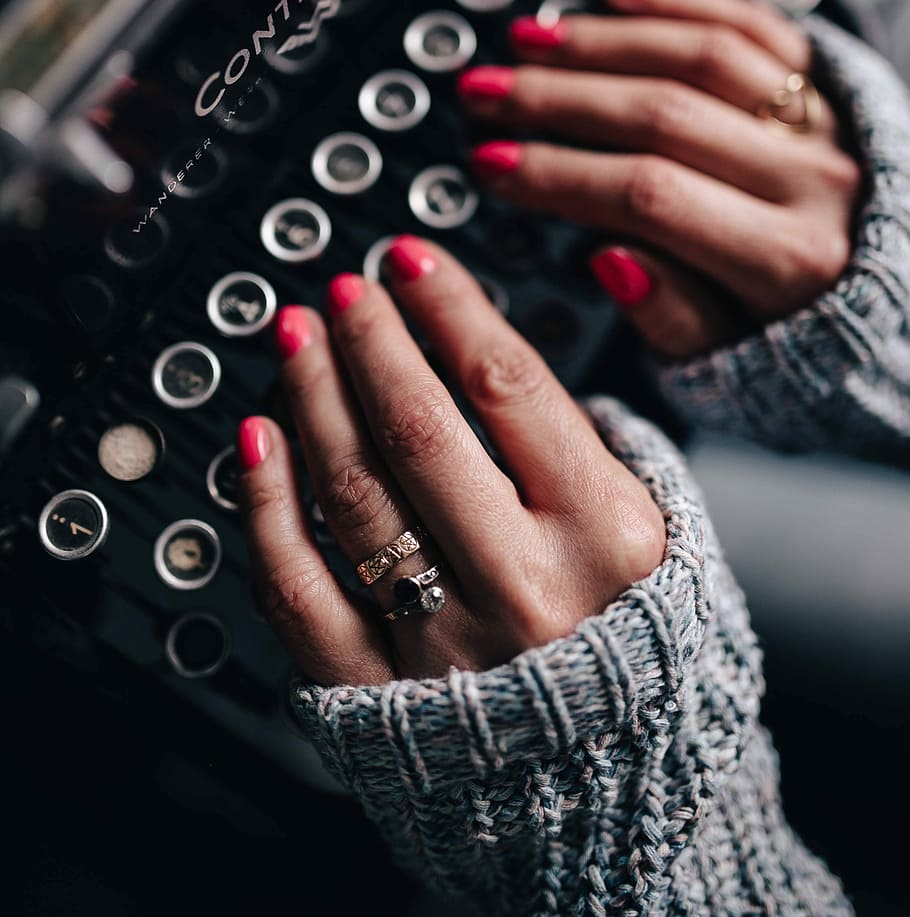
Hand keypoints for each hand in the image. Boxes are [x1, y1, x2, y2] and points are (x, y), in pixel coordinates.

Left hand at [236, 240, 664, 684]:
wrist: (619, 794)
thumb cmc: (642, 649)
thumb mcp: (663, 531)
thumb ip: (593, 442)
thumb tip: (490, 353)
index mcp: (605, 534)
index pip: (505, 382)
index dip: (445, 305)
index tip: (411, 261)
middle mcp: (526, 585)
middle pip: (419, 426)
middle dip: (369, 338)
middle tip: (342, 289)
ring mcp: (447, 644)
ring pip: (355, 492)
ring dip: (313, 396)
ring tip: (296, 336)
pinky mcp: (381, 694)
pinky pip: (300, 590)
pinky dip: (267, 507)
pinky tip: (256, 439)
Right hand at [458, 0, 861, 358]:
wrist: (896, 299)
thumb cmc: (801, 334)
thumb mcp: (734, 361)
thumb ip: (674, 319)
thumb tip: (610, 260)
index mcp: (789, 259)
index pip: (649, 196)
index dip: (559, 172)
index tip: (493, 162)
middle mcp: (813, 180)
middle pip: (665, 115)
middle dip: (559, 99)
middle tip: (486, 93)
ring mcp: (824, 122)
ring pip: (703, 56)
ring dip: (604, 41)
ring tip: (530, 40)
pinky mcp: (827, 82)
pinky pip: (753, 23)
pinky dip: (681, 0)